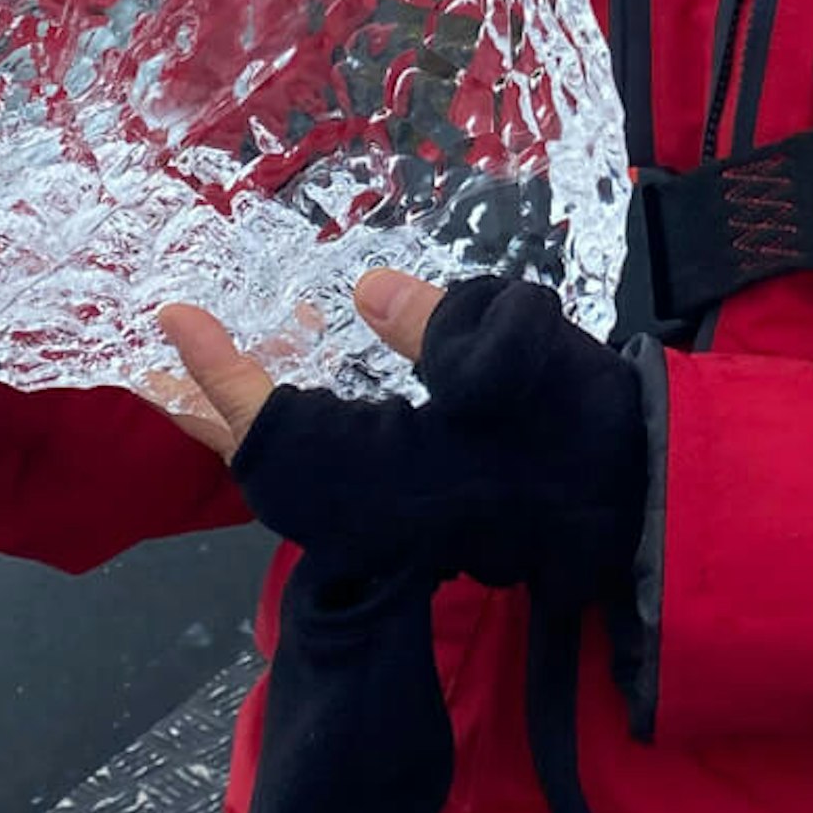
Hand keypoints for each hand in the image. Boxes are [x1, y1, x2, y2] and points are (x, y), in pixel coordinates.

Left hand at [170, 273, 648, 605]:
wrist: (647, 510)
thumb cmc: (581, 435)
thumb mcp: (511, 357)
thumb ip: (432, 325)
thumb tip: (367, 293)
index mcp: (376, 474)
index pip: (270, 425)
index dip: (216, 373)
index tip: (171, 317)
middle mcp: (370, 509)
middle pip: (266, 459)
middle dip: (212, 406)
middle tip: (165, 355)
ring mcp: (397, 519)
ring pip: (301, 469)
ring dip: (258, 420)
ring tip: (220, 368)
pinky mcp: (426, 514)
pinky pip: (341, 472)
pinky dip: (312, 432)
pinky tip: (319, 389)